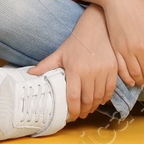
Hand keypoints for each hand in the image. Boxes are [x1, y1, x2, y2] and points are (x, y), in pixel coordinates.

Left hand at [30, 6, 118, 120]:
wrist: (96, 27)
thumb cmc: (76, 42)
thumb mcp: (60, 53)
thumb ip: (46, 65)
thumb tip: (30, 74)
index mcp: (74, 69)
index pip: (74, 97)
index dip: (73, 111)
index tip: (72, 116)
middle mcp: (90, 72)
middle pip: (87, 100)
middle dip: (84, 111)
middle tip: (80, 114)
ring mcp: (103, 71)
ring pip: (99, 97)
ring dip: (94, 106)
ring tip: (89, 109)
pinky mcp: (113, 69)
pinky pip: (110, 89)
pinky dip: (105, 98)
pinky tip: (100, 100)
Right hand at [99, 0, 143, 87]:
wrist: (120, 1)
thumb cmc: (143, 10)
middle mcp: (141, 49)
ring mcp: (127, 51)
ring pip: (136, 74)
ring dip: (141, 80)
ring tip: (142, 80)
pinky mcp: (116, 50)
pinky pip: (122, 71)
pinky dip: (127, 79)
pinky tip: (131, 81)